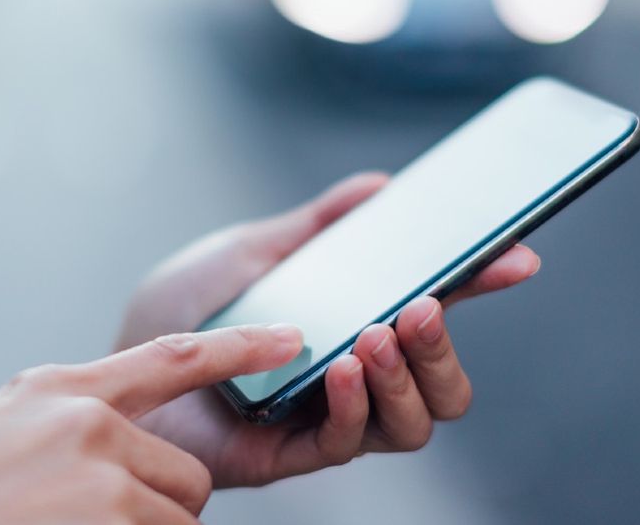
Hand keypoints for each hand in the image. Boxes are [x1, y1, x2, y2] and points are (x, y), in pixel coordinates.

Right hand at [0, 325, 303, 524]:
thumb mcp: (0, 428)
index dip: (239, 347)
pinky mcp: (110, 518)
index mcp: (59, 389)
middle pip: (187, 474)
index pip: (171, 357)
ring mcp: (98, 474)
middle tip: (98, 523)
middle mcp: (85, 421)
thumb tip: (124, 433)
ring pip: (175, 519)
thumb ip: (66, 416)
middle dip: (162, 509)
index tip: (293, 337)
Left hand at [117, 172, 541, 487]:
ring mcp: (328, 417)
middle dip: (447, 347)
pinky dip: (356, 405)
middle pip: (445, 384)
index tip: (518, 256)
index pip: (437, 310)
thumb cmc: (187, 305)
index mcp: (356, 322)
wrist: (121, 358)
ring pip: (415, 422)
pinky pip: (347, 443)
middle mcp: (357, 376)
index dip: (482, 285)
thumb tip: (380, 187)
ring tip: (377, 333)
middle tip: (422, 306)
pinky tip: (341, 367)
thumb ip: (316, 225)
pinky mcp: (290, 451)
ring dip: (409, 377)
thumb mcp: (254, 250)